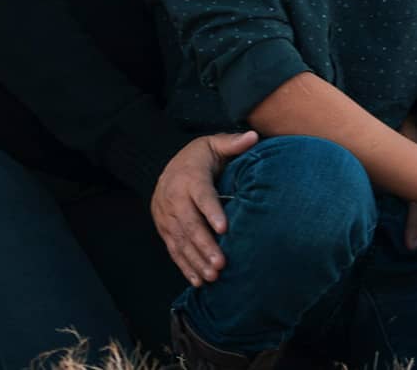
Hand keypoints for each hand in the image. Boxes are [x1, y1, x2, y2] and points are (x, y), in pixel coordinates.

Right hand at [152, 130, 256, 286]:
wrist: (162, 164)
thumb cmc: (197, 157)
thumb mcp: (212, 144)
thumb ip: (232, 143)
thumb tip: (253, 137)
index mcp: (189, 177)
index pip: (201, 195)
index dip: (211, 212)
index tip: (224, 228)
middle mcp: (174, 198)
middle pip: (189, 224)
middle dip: (205, 246)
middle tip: (222, 263)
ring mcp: (166, 216)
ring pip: (180, 241)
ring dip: (196, 260)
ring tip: (213, 276)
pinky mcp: (164, 229)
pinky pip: (173, 249)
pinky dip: (184, 266)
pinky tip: (197, 280)